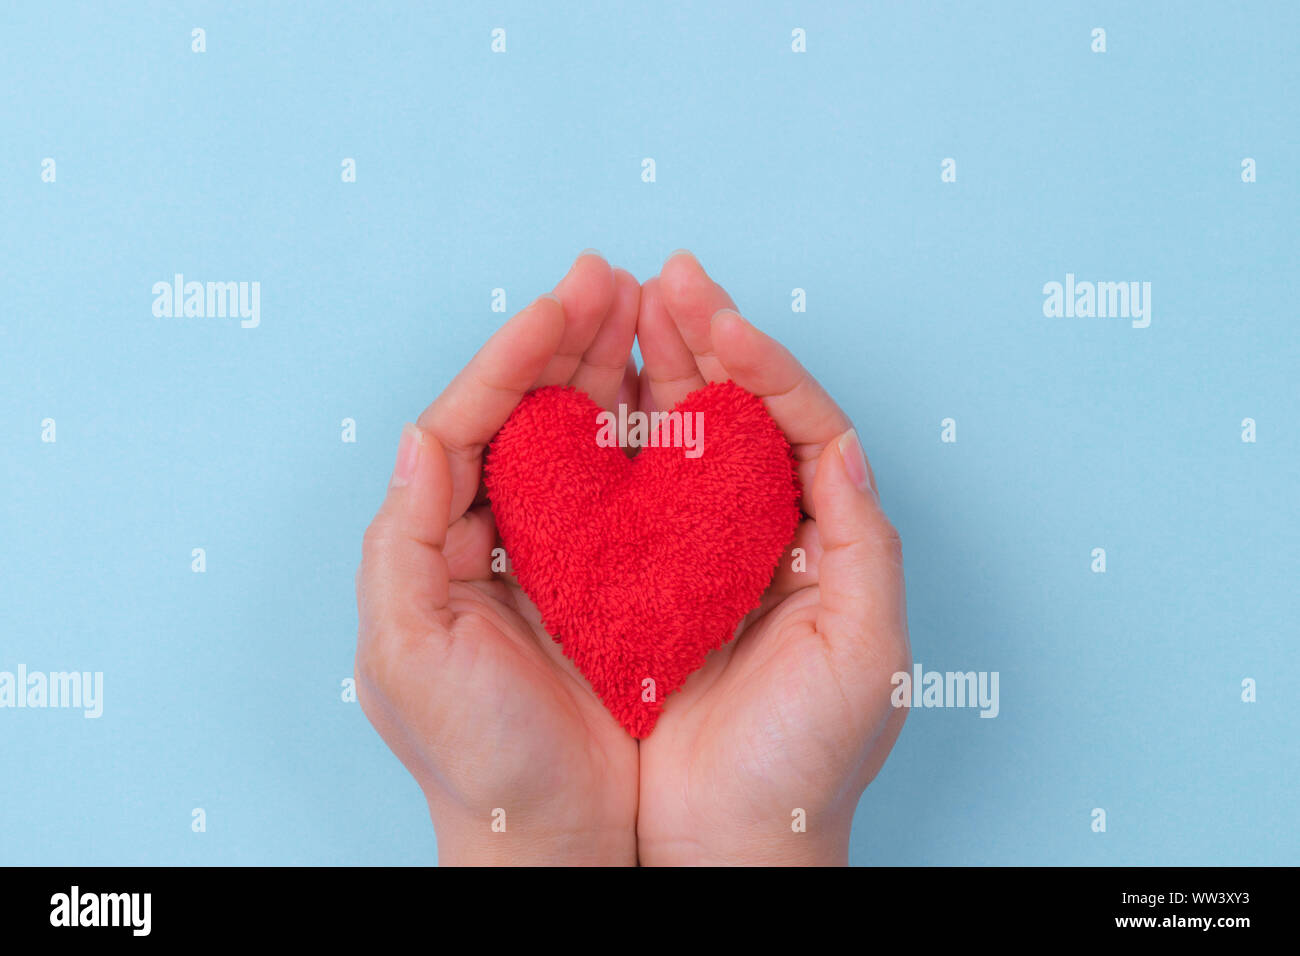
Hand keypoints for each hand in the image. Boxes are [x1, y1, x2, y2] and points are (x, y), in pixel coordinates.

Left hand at [354, 253, 643, 864]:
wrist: (556, 836)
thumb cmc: (474, 756)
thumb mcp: (407, 652)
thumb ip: (401, 539)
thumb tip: (420, 436)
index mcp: (437, 542)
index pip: (468, 422)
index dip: (512, 357)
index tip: (560, 304)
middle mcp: (496, 536)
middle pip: (529, 413)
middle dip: (567, 342)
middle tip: (608, 277)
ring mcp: (562, 553)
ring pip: (584, 438)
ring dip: (610, 370)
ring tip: (644, 307)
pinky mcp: (620, 579)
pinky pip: (632, 489)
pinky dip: (649, 435)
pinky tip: (673, 394)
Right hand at [634, 252, 911, 864]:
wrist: (729, 841)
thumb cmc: (808, 759)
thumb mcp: (869, 650)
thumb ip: (865, 541)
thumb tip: (844, 445)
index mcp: (819, 538)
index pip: (796, 422)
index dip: (759, 361)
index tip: (717, 315)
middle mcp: (757, 534)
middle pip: (732, 413)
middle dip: (700, 338)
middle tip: (664, 275)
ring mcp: (692, 554)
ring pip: (673, 440)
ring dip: (652, 369)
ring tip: (623, 304)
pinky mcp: (633, 583)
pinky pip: (619, 496)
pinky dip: (607, 441)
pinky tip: (586, 396)